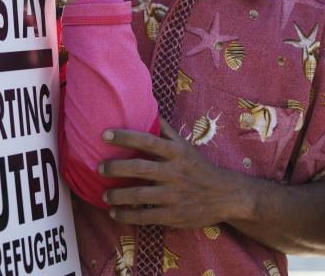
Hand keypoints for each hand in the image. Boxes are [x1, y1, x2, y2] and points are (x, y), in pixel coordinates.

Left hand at [98, 117, 247, 228]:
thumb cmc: (199, 167)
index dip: (125, 137)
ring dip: (117, 195)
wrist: (225, 196)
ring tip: (104, 193)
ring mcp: (174, 195)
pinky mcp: (173, 215)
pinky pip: (145, 216)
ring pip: (139, 195)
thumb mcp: (186, 146)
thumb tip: (148, 108)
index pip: (148, 141)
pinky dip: (126, 215)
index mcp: (177, 153)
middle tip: (99, 167)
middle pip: (139, 168)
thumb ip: (166, 131)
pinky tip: (114, 212)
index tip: (105, 135)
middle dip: (115, 168)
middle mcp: (175, 172)